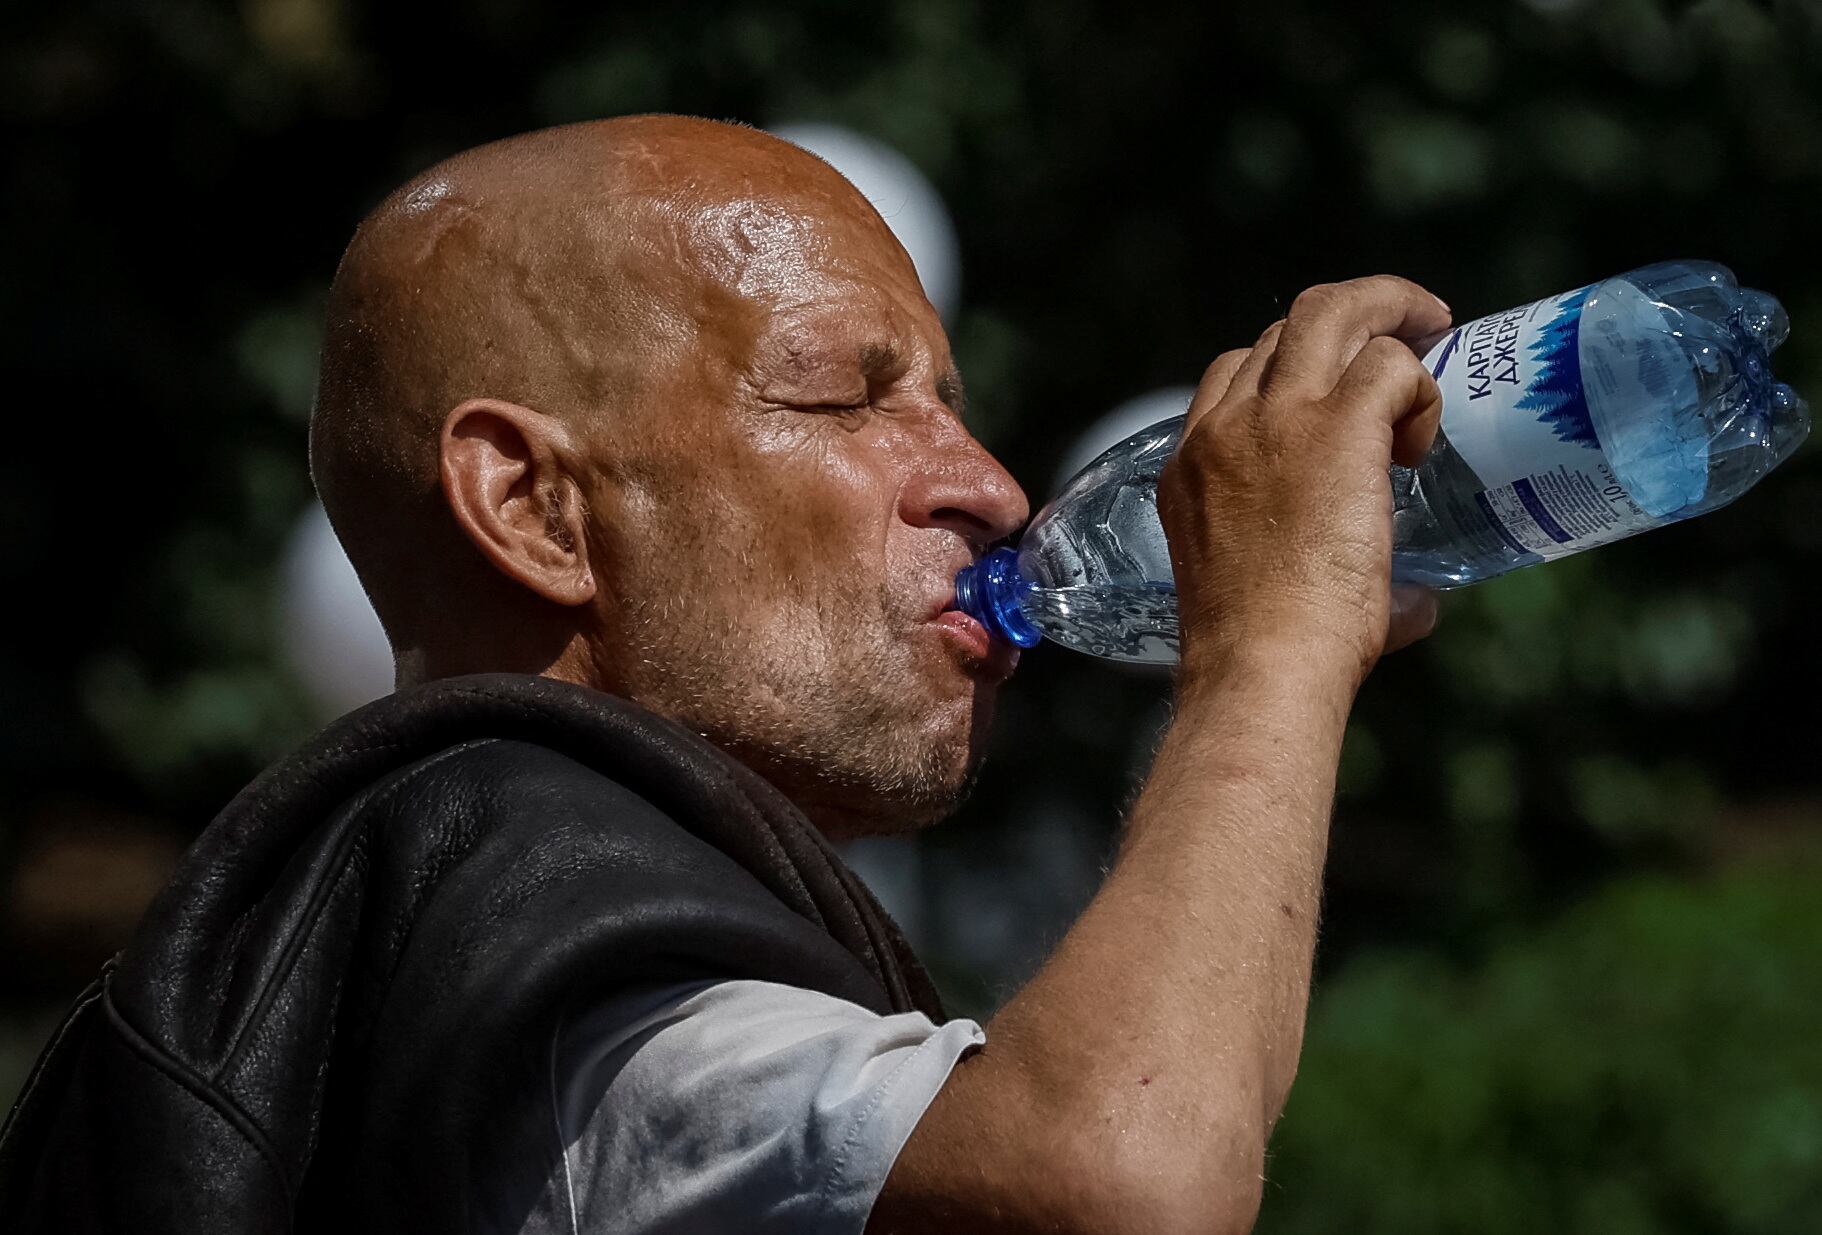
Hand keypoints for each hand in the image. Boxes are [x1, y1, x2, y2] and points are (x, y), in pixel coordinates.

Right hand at [1156, 275, 1450, 687]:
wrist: (1260, 666)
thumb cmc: (1264, 655)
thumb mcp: (1263, 589)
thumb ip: (1334, 575)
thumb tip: (1417, 601)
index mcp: (1193, 463)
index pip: (1236, 371)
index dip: (1297, 368)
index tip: (1342, 396)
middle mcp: (1225, 427)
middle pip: (1288, 323)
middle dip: (1355, 317)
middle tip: (1409, 337)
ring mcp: (1276, 420)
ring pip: (1335, 312)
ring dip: (1392, 311)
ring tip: (1434, 336)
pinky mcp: (1337, 429)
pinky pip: (1391, 367)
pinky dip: (1420, 390)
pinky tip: (1423, 439)